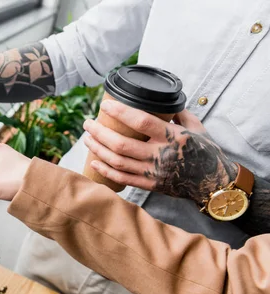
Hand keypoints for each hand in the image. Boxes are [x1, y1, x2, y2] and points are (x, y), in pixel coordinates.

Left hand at [83, 100, 236, 203]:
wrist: (214, 183)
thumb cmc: (205, 151)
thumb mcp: (197, 127)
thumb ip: (178, 113)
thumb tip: (161, 101)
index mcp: (173, 137)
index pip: (142, 122)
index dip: (121, 113)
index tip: (105, 105)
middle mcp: (161, 155)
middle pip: (122, 144)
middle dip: (100, 133)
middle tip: (88, 123)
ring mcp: (154, 172)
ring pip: (118, 162)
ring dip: (98, 149)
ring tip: (87, 139)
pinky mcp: (151, 185)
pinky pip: (123, 179)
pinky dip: (106, 171)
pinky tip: (93, 162)